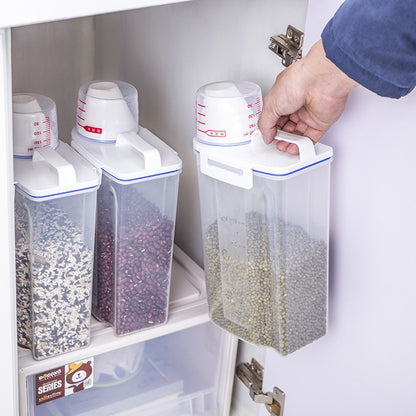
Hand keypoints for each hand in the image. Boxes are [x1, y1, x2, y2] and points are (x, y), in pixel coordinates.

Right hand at [258, 39, 357, 153]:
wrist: (320, 81)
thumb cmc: (298, 81)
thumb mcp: (270, 104)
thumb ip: (265, 123)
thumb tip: (265, 136)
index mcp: (283, 98)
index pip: (275, 118)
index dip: (270, 128)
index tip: (267, 136)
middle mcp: (297, 106)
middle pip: (286, 128)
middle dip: (279, 137)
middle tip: (275, 141)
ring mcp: (309, 115)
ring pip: (297, 135)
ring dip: (289, 143)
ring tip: (283, 145)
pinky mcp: (320, 123)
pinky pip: (310, 139)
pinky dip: (302, 146)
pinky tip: (294, 148)